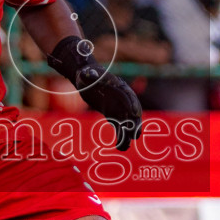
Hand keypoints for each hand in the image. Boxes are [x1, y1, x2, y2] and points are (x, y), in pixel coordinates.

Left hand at [46, 35, 141, 151]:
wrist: (83, 75)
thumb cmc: (85, 73)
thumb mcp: (86, 73)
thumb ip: (87, 74)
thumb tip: (84, 74)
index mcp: (118, 86)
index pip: (128, 95)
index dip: (132, 104)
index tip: (134, 113)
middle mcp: (121, 97)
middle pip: (131, 110)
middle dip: (135, 122)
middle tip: (136, 134)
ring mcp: (117, 106)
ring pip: (126, 121)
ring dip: (128, 133)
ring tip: (125, 145)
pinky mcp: (111, 112)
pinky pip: (118, 125)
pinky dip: (120, 135)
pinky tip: (120, 146)